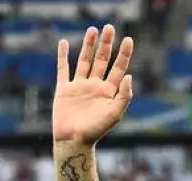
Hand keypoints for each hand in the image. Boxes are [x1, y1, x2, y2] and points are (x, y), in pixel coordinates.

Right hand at [52, 25, 133, 145]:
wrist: (73, 141)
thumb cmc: (96, 130)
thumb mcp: (115, 113)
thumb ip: (124, 95)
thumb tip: (129, 75)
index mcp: (108, 92)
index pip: (118, 68)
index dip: (124, 54)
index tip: (128, 39)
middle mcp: (95, 86)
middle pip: (102, 60)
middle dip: (106, 44)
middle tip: (110, 27)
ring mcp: (79, 87)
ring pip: (85, 61)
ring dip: (89, 46)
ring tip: (93, 30)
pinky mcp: (64, 90)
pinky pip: (63, 69)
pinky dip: (63, 56)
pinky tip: (64, 43)